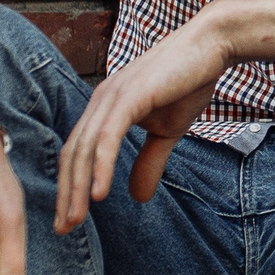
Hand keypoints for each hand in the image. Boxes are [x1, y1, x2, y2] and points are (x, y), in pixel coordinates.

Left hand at [53, 19, 226, 232]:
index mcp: (105, 108)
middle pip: (73, 155)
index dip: (71, 186)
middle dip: (66, 194)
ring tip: (74, 219)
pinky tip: (99, 194)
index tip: (69, 219)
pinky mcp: (129, 97)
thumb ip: (150, 162)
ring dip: (78, 187)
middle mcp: (100, 102)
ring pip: (86, 150)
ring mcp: (112, 98)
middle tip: (63, 228)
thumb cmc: (190, 82)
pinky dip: (101, 167)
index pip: (78, 153)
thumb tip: (138, 198)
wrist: (211, 47)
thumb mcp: (168, 131)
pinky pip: (108, 139)